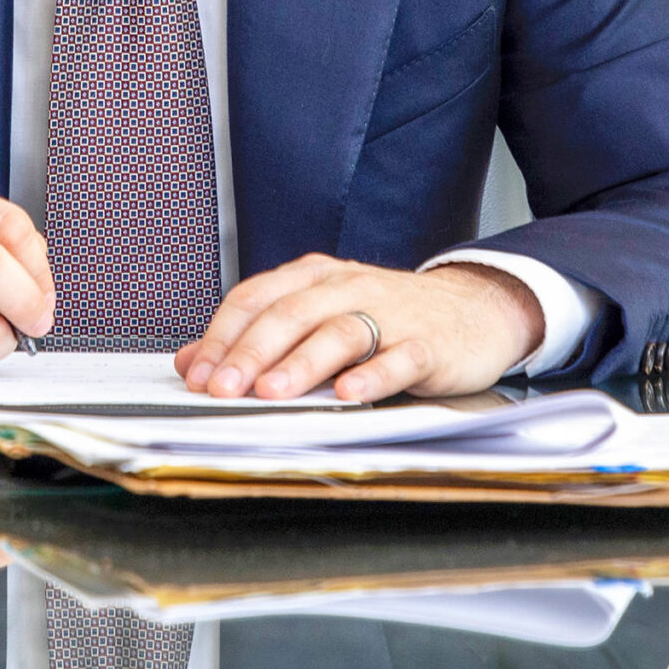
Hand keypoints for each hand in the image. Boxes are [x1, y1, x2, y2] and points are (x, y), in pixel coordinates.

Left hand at [175, 256, 541, 402]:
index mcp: (314, 276)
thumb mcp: (321, 314)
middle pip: (290, 314)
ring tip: (272, 392)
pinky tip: (350, 392)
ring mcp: (390, 314)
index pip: (255, 299)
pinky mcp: (428, 344)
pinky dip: (374, 375)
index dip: (222, 337)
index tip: (197, 376)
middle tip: (223, 389)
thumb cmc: (389, 316)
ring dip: (302, 363)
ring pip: (339, 332)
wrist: (476, 308)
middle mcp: (348, 287)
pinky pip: (399, 358)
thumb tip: (192, 362)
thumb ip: (258, 335)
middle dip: (251, 353)